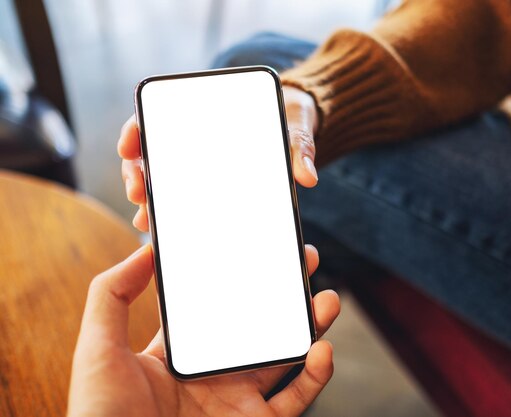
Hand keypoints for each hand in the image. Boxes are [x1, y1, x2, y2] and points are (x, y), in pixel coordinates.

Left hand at [67, 244, 338, 416]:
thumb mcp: (98, 349)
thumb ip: (112, 295)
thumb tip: (145, 251)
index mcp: (181, 352)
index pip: (218, 306)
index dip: (240, 276)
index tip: (257, 248)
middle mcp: (214, 373)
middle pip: (260, 326)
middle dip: (285, 294)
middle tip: (303, 262)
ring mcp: (238, 399)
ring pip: (286, 356)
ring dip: (311, 326)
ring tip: (325, 299)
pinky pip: (297, 398)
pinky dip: (316, 374)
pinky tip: (322, 349)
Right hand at [118, 86, 319, 231]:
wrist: (301, 123)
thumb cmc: (294, 114)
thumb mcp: (297, 123)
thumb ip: (300, 145)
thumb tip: (307, 177)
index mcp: (206, 112)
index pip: (158, 114)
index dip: (136, 130)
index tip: (129, 146)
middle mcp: (195, 137)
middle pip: (150, 152)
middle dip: (137, 173)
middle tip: (138, 191)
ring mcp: (198, 161)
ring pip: (160, 178)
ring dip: (148, 197)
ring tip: (146, 218)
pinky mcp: (210, 181)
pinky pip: (182, 195)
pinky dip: (169, 210)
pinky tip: (162, 230)